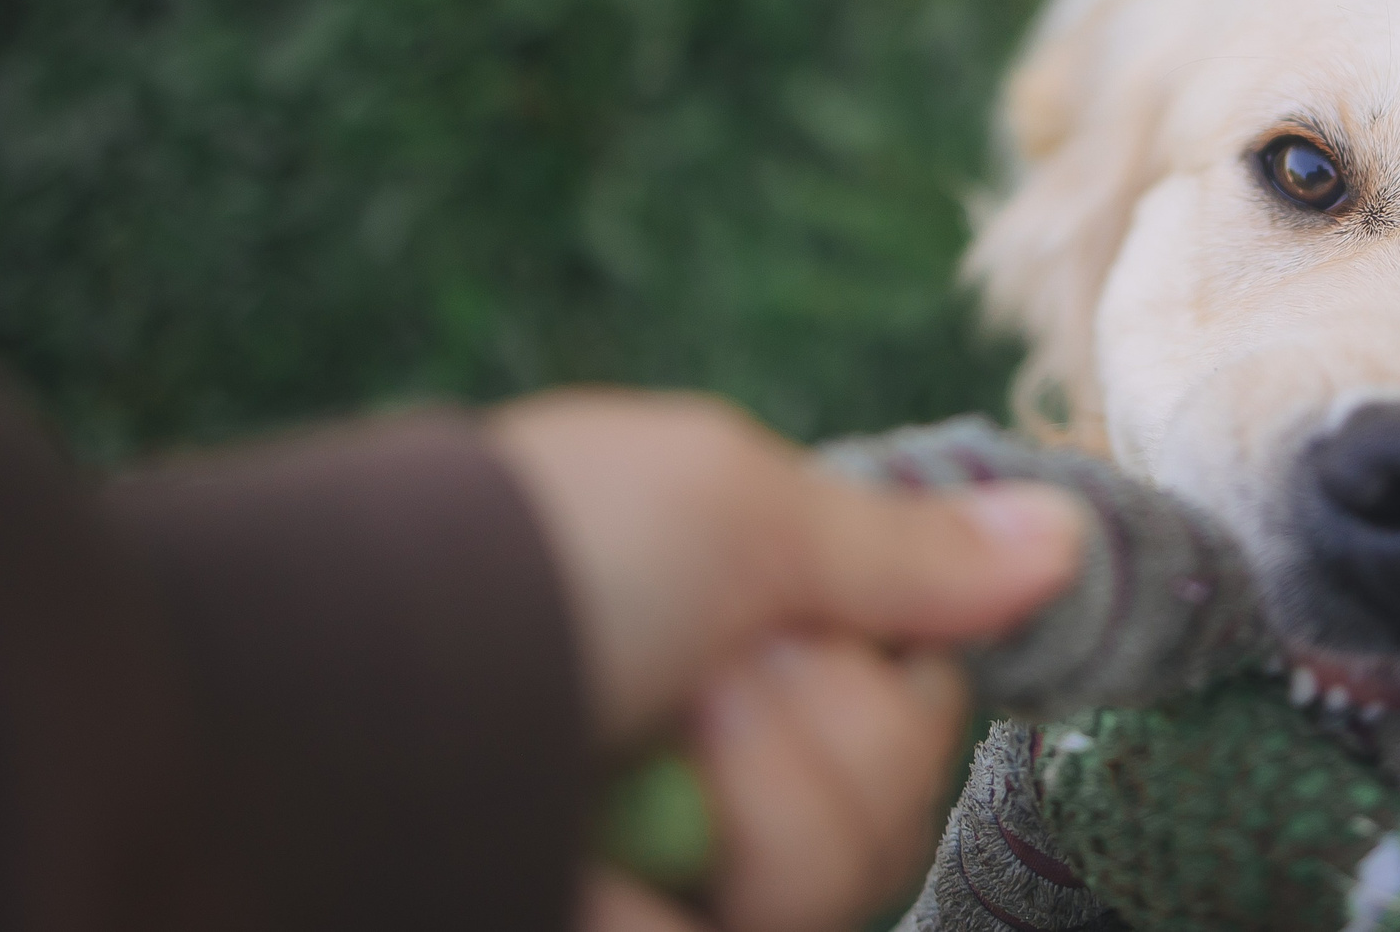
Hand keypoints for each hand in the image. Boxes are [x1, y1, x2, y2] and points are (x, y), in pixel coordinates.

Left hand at [488, 389, 1082, 931]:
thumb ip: (905, 553)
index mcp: (739, 626)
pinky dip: (696, 900)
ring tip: (641, 762)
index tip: (832, 636)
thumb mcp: (738, 509)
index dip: (903, 678)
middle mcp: (713, 746)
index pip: (914, 689)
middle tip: (707, 685)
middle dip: (829, 733)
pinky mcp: (643, 931)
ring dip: (767, 810)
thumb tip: (1063, 538)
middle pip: (898, 789)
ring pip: (843, 878)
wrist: (335, 713)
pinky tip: (606, 862)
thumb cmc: (537, 563)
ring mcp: (671, 857)